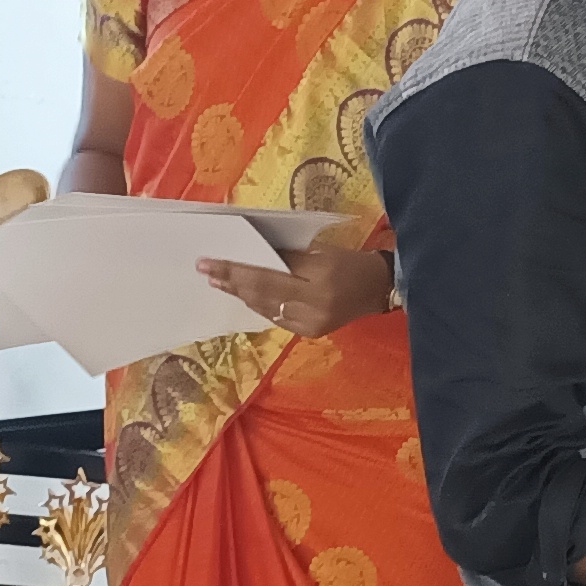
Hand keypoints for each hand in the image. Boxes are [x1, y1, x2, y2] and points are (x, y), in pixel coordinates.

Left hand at [201, 240, 395, 339]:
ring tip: (219, 281)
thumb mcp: (321, 252)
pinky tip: (244, 295)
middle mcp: (314, 306)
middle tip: (206, 270)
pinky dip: (258, 305)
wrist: (379, 289)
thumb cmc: (351, 262)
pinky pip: (276, 318)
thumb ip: (288, 257)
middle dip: (231, 281)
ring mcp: (311, 324)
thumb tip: (251, 256)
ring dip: (240, 294)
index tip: (210, 261)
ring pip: (266, 308)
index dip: (236, 268)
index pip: (269, 273)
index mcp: (320, 279)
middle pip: (262, 293)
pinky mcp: (310, 333)